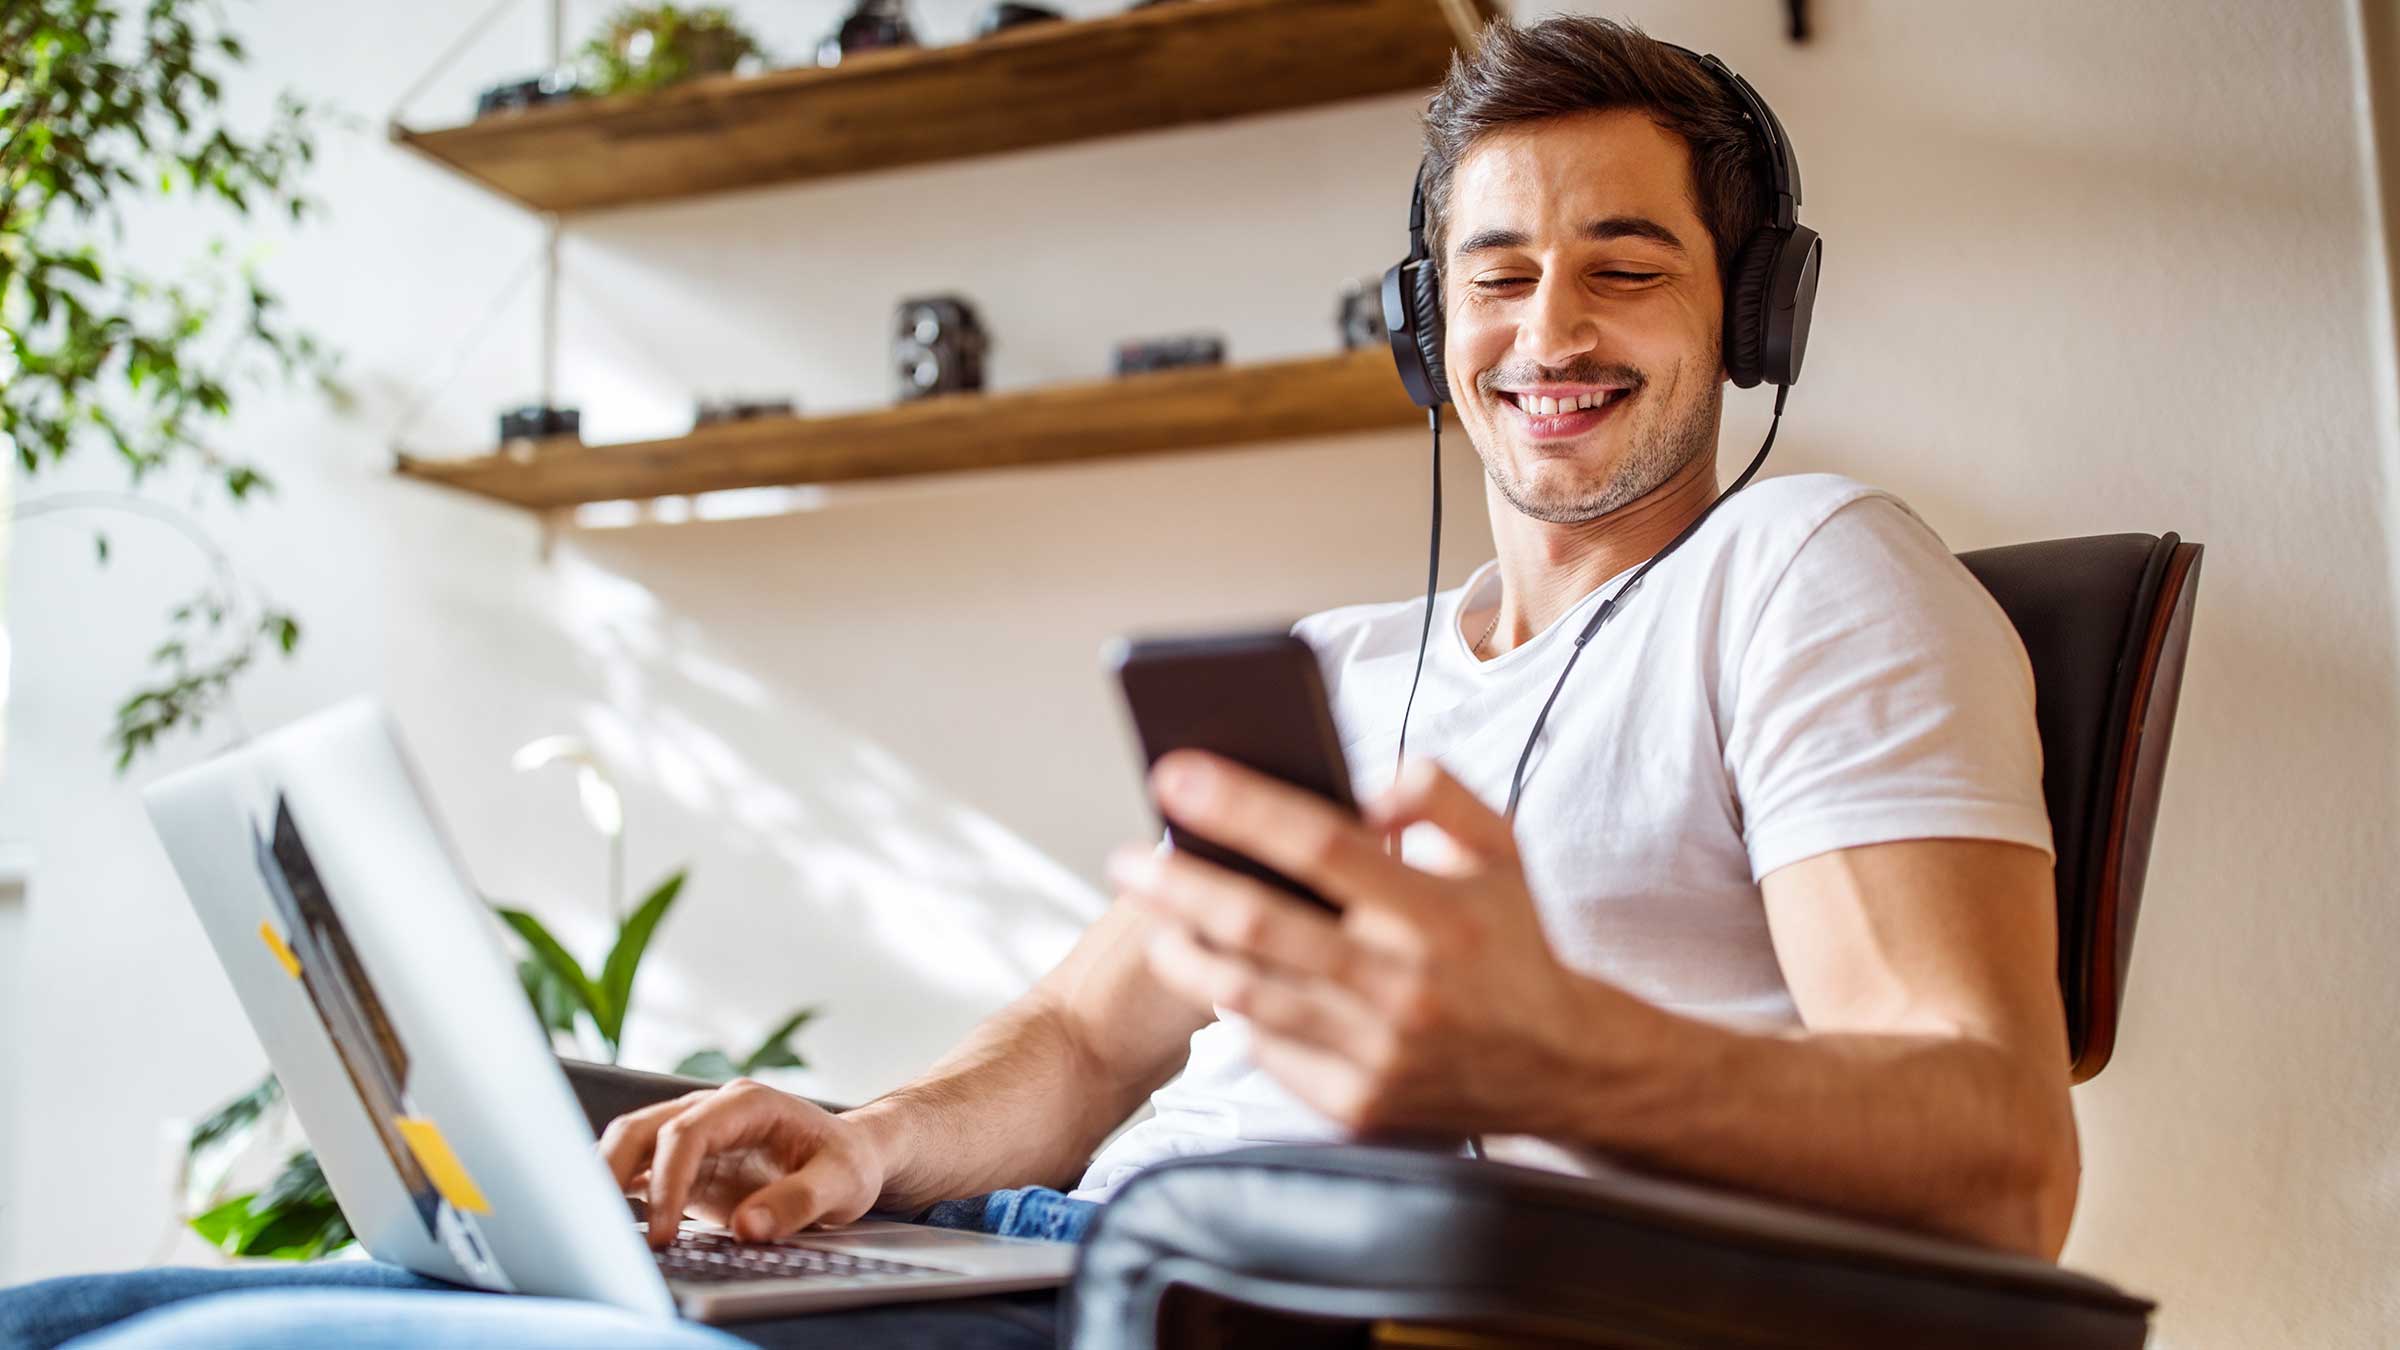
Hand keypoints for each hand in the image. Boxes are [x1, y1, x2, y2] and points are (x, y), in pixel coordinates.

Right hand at [598, 1078, 890, 1247]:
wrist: (850, 1159)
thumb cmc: (848, 1162)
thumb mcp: (842, 1182)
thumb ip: (798, 1202)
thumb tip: (748, 1228)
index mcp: (747, 1104)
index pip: (687, 1133)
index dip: (668, 1181)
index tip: (663, 1231)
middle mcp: (712, 1112)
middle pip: (641, 1130)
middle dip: (612, 1173)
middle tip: (604, 1228)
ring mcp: (695, 1137)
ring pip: (630, 1147)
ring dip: (606, 1181)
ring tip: (595, 1228)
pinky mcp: (687, 1167)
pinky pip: (640, 1174)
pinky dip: (619, 1195)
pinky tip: (609, 1225)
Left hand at [1111, 751, 1610, 1138]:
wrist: (1564, 1067)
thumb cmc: (1515, 945)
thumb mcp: (1502, 850)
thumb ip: (1439, 794)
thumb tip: (1364, 783)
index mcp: (1438, 912)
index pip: (1320, 843)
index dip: (1240, 806)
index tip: (1176, 774)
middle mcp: (1405, 984)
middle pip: (1260, 923)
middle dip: (1178, 884)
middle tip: (1127, 858)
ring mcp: (1378, 1052)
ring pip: (1249, 992)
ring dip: (1185, 950)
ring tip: (1154, 919)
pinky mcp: (1358, 1104)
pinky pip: (1271, 1048)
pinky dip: (1237, 1009)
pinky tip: (1218, 977)